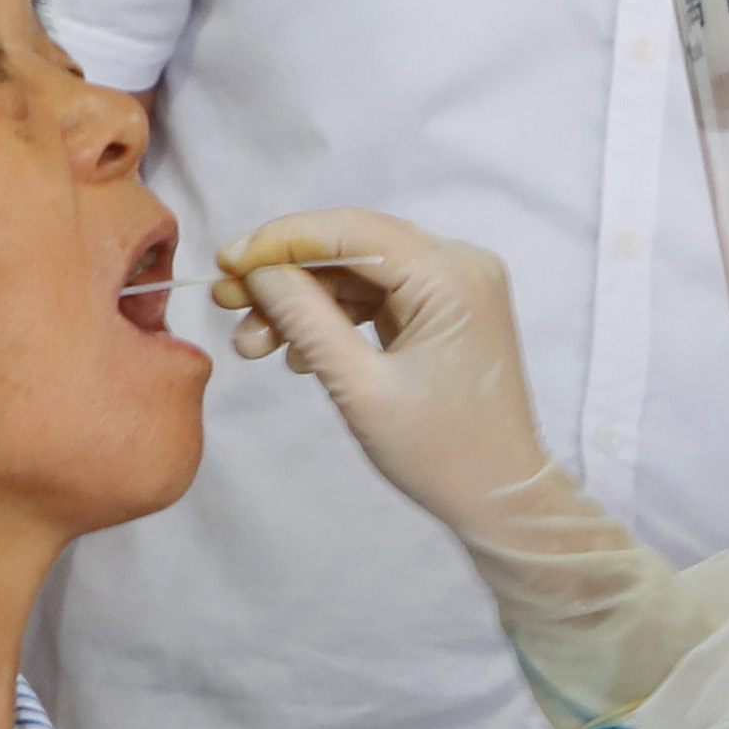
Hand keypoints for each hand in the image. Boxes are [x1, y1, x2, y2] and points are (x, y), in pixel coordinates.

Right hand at [226, 204, 728, 725]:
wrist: (501, 498)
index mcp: (451, 276)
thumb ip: (306, 319)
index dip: (282, 239)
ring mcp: (456, 287)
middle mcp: (460, 265)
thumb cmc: (441, 453)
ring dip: (304, 304)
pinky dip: (335, 319)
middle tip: (227, 304)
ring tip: (255, 346)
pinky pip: (378, 298)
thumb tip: (259, 270)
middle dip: (286, 276)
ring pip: (359, 274)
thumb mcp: (359, 387)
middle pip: (353, 248)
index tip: (227, 262)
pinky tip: (298, 354)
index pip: (352, 230)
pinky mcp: (446, 310)